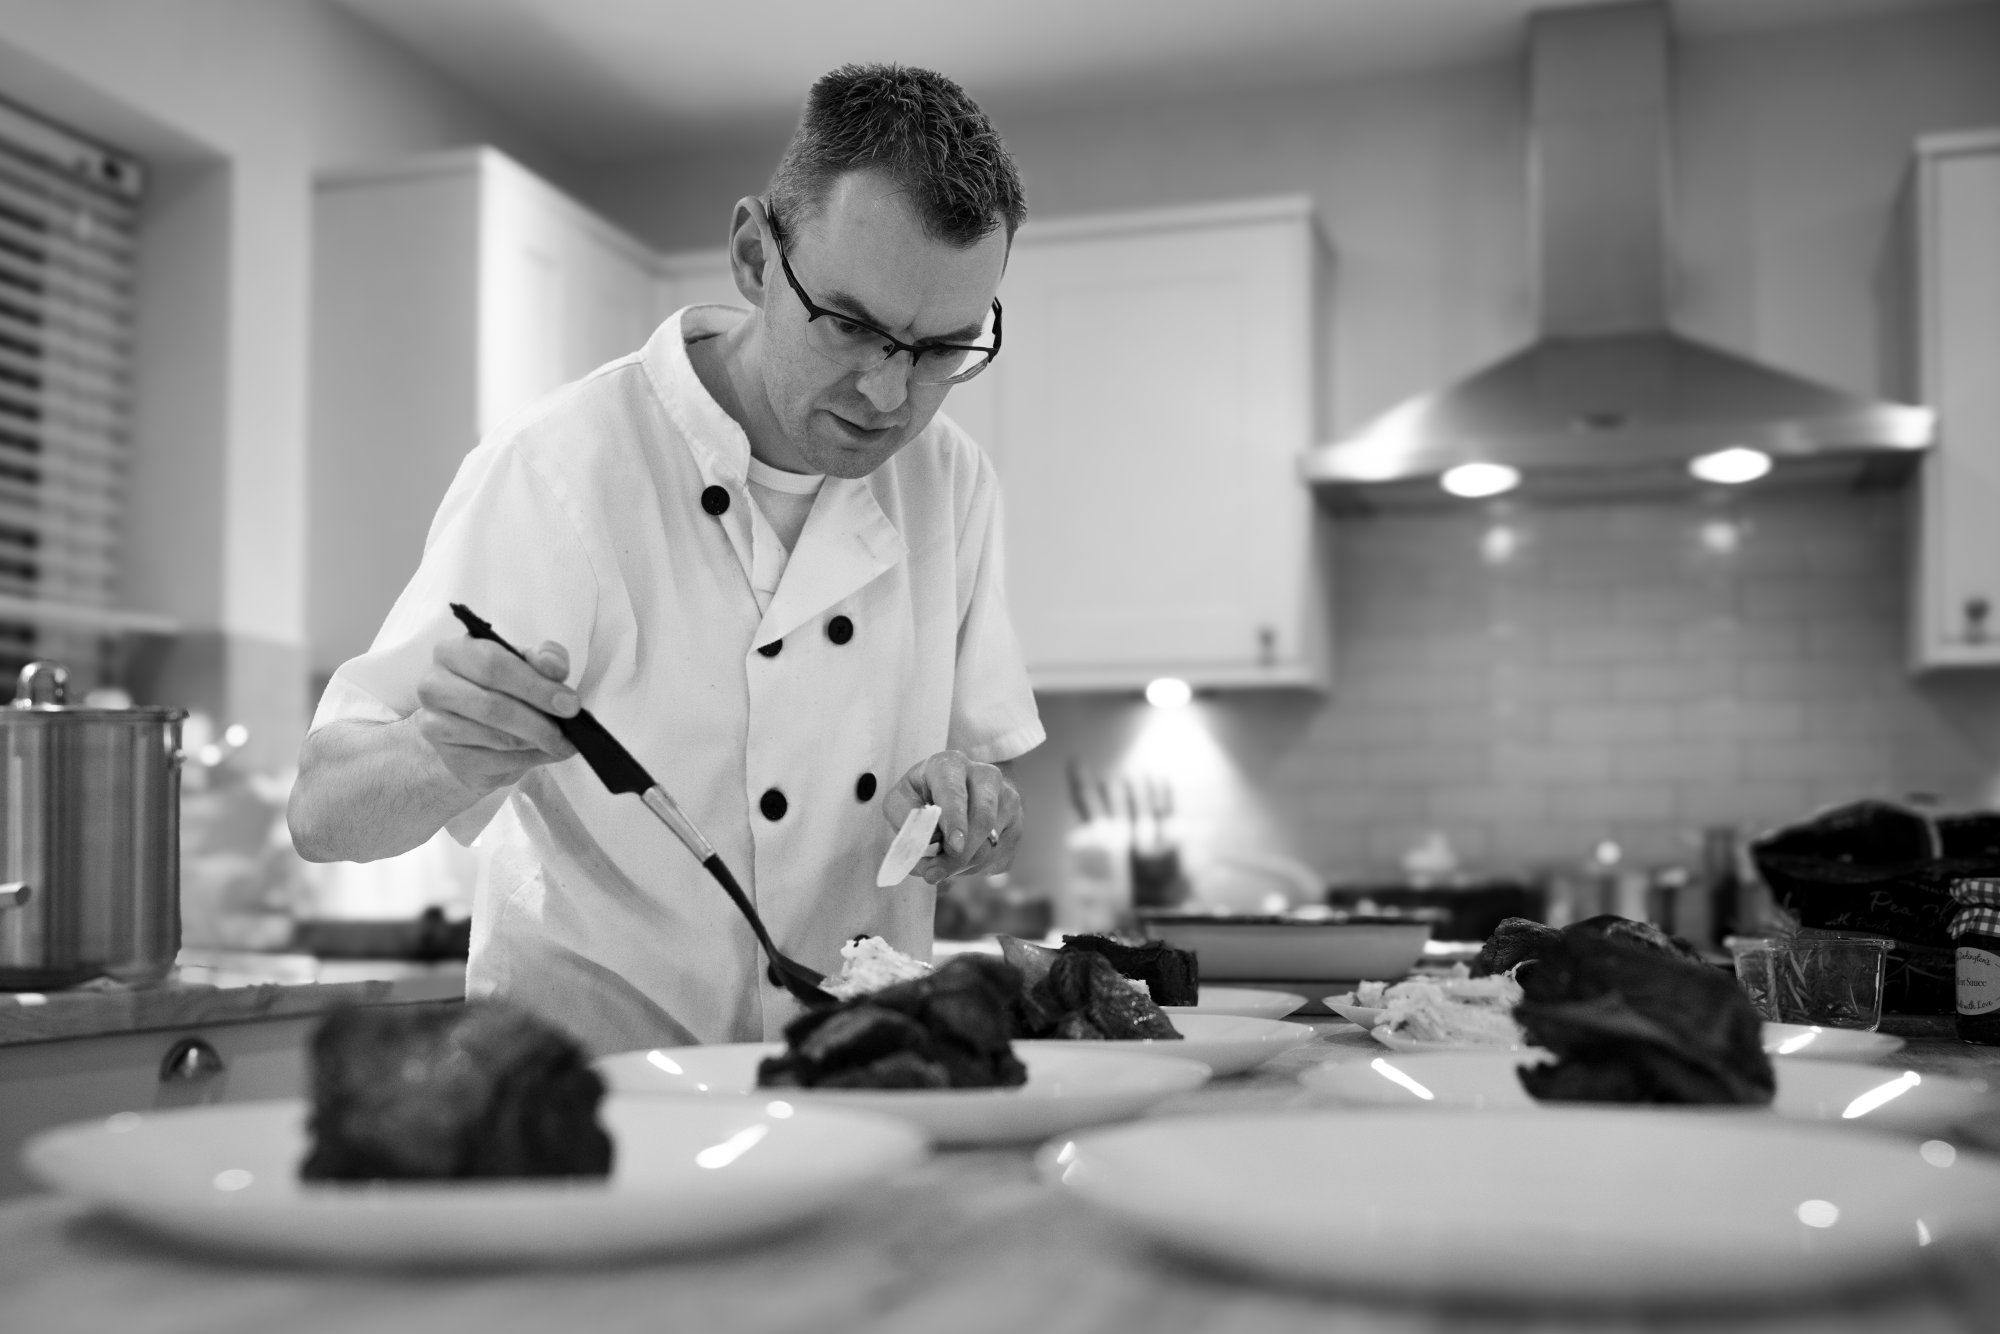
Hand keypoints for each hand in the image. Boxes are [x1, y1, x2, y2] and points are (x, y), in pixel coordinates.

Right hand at [413, 634, 579, 796]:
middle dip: (539, 720)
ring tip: (561, 742)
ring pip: (497, 737)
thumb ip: (544, 658)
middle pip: (493, 706)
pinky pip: (496, 761)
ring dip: (537, 742)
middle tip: (570, 728)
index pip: (493, 664)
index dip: (536, 685)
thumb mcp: (524, 663)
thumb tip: (555, 668)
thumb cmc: (501, 686)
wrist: (471, 725)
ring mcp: (435, 725)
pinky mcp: (449, 757)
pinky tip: (543, 752)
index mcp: (452, 651)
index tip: (570, 703)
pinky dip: (527, 759)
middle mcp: (434, 686)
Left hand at [884, 751, 1021, 883]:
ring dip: (962, 865)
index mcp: (951, 765)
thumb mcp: (902, 800)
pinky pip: (997, 857)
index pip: (955, 791)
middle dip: (958, 855)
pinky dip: (975, 868)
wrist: (956, 793)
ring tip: (940, 868)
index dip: (954, 819)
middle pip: (981, 820)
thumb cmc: (923, 797)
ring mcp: (1007, 800)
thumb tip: (921, 843)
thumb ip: (906, 819)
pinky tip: (961, 860)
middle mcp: (985, 777)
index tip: (953, 846)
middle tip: (934, 874)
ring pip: (990, 844)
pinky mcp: (1016, 825)